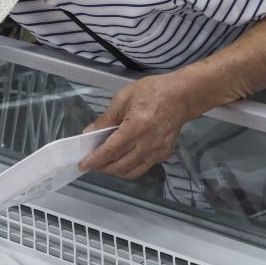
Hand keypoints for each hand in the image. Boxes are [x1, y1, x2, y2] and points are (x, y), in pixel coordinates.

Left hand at [78, 73, 194, 178]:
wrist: (182, 96)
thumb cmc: (153, 91)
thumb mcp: (123, 98)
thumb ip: (106, 118)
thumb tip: (89, 133)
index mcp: (136, 127)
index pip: (111, 150)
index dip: (95, 160)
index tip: (83, 165)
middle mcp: (147, 144)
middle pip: (120, 166)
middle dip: (103, 167)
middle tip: (92, 163)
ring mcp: (157, 152)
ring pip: (131, 172)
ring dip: (116, 171)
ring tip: (106, 163)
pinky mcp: (164, 154)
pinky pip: (143, 167)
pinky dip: (130, 168)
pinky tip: (124, 159)